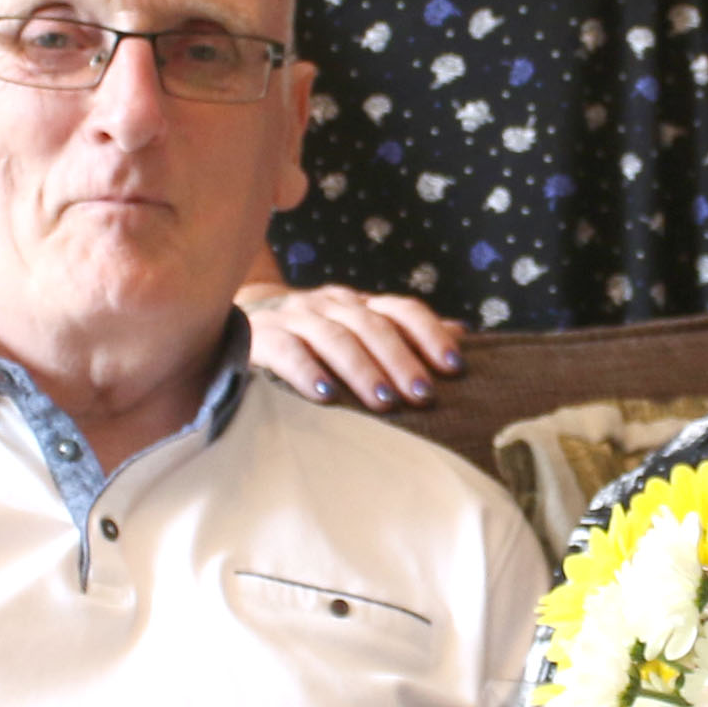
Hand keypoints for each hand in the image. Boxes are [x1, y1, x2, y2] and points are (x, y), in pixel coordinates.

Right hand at [239, 283, 463, 408]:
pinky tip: (326, 396)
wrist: (244, 323)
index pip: (403, 310)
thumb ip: (406, 334)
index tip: (454, 367)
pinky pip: (287, 350)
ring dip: (362, 369)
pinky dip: (308, 371)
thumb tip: (463, 332)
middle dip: (401, 360)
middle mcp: (330, 304)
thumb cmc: (317, 338)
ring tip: (385, 402)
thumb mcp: (361, 332)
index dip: (431, 334)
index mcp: (360, 304)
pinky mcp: (260, 336)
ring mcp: (294, 316)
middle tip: (422, 395)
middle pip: (372, 326)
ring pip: (334, 336)